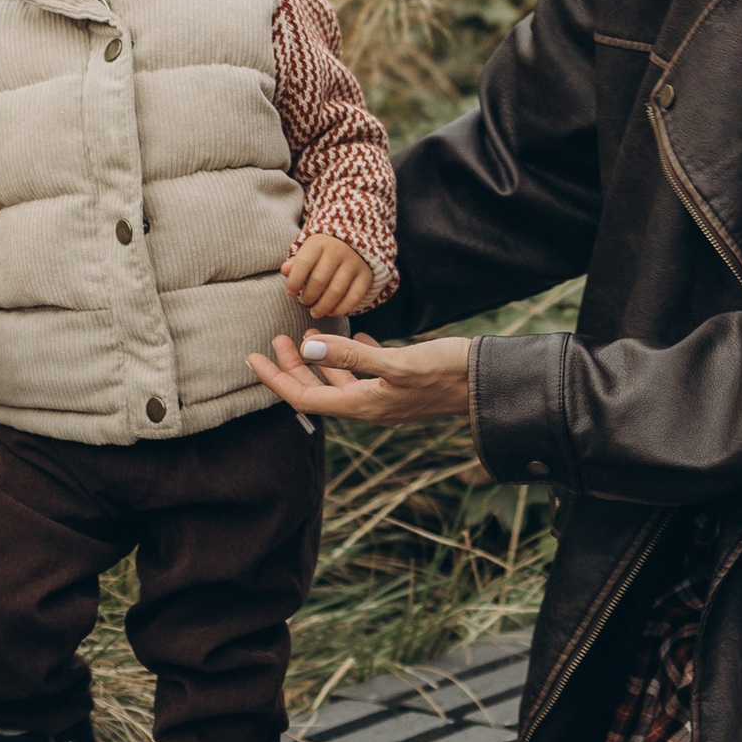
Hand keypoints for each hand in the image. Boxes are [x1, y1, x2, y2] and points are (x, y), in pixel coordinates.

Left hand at [246, 329, 474, 425]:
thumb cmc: (446, 372)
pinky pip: (364, 374)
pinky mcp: (401, 385)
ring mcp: (386, 397)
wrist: (489, 383)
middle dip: (291, 368)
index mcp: (363, 405)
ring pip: (339, 383)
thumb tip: (308, 347)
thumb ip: (351, 355)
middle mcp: (370, 406)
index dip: (276, 378)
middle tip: (273, 340)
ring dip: (317, 361)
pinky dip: (350, 356)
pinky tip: (352, 336)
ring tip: (303, 335)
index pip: (304, 397)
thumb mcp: (396, 361)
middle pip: (316, 392)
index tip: (252, 358)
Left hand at [280, 229, 378, 318]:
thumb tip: (285, 270)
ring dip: (323, 306)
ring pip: (336, 291)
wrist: (352, 244)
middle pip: (319, 280)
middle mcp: (338, 251)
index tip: (290, 292)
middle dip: (308, 297)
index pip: (303, 263)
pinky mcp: (365, 276)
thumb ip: (295, 263)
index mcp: (319, 243)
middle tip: (304, 302)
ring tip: (315, 311)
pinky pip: (354, 297)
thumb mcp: (307, 252)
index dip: (294, 281)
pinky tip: (331, 312)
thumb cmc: (322, 253)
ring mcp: (353, 263)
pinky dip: (341, 309)